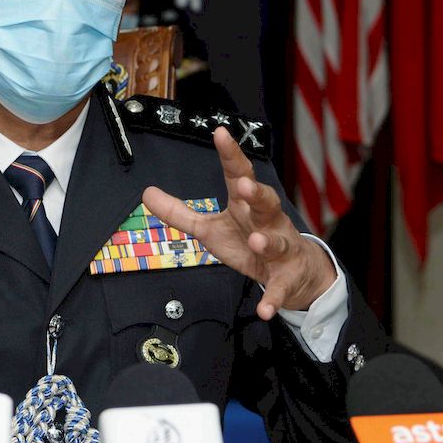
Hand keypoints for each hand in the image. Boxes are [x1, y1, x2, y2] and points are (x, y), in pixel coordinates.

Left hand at [142, 127, 335, 319]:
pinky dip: (274, 299)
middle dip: (256, 194)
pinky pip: (281, 289)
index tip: (221, 133)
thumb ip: (180, 212)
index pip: (239, 174)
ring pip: (276, 241)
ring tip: (256, 242)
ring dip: (267, 242)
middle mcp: (267, 222)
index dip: (230, 154)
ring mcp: (279, 249)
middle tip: (244, 185)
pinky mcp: (285, 279)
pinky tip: (264, 309)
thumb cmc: (250, 242)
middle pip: (266, 202)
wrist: (296, 274)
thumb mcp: (211, 228)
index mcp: (247, 207)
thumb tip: (147, 192)